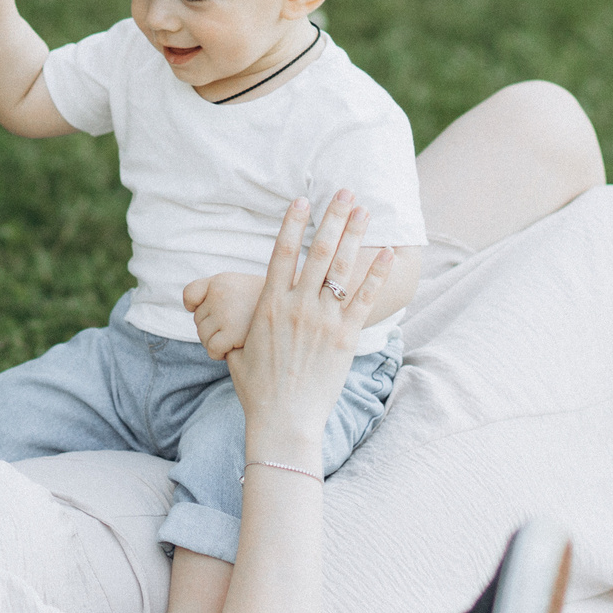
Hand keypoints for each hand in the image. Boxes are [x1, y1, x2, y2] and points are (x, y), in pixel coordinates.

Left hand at [182, 272, 264, 360]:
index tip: (211, 314)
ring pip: (203, 336)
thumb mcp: (243, 286)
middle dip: (213, 328)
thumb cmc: (270, 304)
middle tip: (236, 329)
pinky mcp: (231, 333)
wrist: (298, 310)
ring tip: (238, 338)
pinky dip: (219, 353)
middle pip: (198, 320)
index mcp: (221, 280)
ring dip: (216, 342)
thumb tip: (190, 307)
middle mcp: (219, 293)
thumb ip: (219, 292)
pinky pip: (212, 349)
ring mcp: (224, 313)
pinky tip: (236, 349)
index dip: (194, 306)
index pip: (190, 294)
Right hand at [224, 191, 392, 455]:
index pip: (283, 253)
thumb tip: (225, 319)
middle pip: (318, 251)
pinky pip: (364, 299)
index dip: (293, 224)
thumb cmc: (258, 389)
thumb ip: (239, 327)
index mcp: (269, 306)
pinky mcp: (346, 338)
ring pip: (342, 268)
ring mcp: (323, 321)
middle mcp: (297, 307)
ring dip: (355, 235)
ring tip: (365, 211)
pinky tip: (387, 254)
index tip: (302, 200)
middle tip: (344, 192)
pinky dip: (377, 275)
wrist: (283, 420)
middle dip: (332, 217)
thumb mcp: (238, 350)